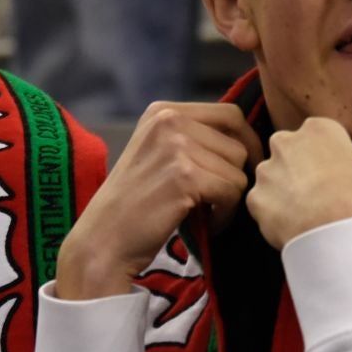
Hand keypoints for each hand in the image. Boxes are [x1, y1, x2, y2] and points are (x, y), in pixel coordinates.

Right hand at [55, 102, 264, 298]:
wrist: (104, 239)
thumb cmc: (135, 204)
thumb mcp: (157, 153)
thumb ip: (192, 137)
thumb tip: (247, 139)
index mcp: (163, 112)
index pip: (229, 114)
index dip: (247, 143)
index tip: (243, 170)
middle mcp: (169, 121)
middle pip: (237, 144)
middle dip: (236, 176)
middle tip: (220, 201)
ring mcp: (175, 147)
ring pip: (238, 170)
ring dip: (230, 198)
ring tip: (206, 213)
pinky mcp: (185, 176)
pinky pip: (232, 191)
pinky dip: (226, 214)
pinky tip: (206, 223)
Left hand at [246, 106, 351, 249]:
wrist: (333, 240)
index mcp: (317, 128)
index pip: (324, 138)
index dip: (336, 159)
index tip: (347, 178)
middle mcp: (284, 142)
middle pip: (297, 154)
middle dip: (308, 171)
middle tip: (329, 196)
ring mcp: (265, 172)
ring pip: (277, 178)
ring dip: (290, 191)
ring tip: (312, 212)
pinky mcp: (254, 200)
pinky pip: (264, 203)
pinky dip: (276, 213)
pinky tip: (295, 225)